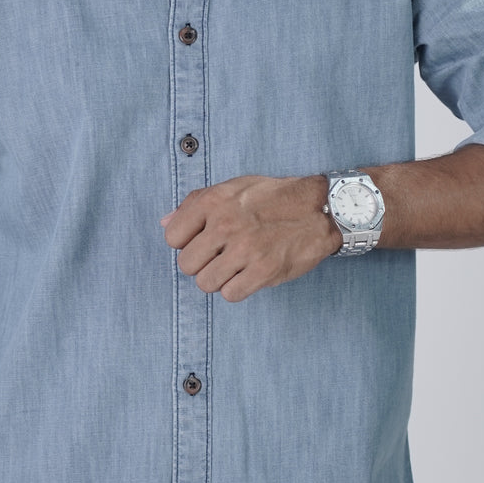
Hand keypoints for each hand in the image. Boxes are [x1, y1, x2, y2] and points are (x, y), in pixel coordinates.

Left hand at [160, 173, 340, 301]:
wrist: (319, 209)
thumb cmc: (274, 197)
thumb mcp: (232, 187)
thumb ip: (195, 203)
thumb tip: (165, 223)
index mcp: (213, 202)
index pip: (172, 238)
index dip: (186, 243)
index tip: (202, 242)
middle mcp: (225, 225)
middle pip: (186, 265)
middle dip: (201, 264)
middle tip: (220, 257)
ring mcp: (244, 249)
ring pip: (205, 283)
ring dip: (218, 279)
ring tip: (235, 266)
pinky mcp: (263, 271)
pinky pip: (230, 295)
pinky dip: (237, 289)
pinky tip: (248, 275)